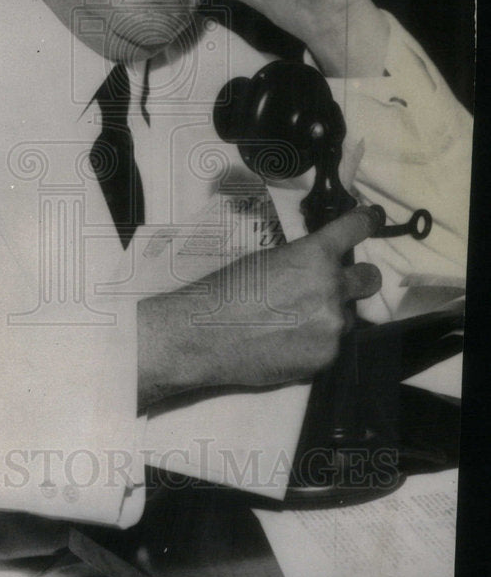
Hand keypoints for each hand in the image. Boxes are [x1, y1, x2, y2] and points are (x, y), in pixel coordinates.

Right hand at [137, 205, 381, 408]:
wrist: (207, 335)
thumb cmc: (228, 293)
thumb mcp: (268, 261)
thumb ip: (303, 262)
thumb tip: (319, 266)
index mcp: (315, 254)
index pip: (356, 228)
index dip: (365, 222)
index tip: (369, 221)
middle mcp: (331, 286)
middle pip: (369, 278)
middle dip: (357, 280)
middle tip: (336, 287)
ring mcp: (333, 324)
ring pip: (347, 316)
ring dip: (329, 317)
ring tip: (292, 324)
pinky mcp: (327, 356)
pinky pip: (332, 344)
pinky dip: (316, 343)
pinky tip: (287, 343)